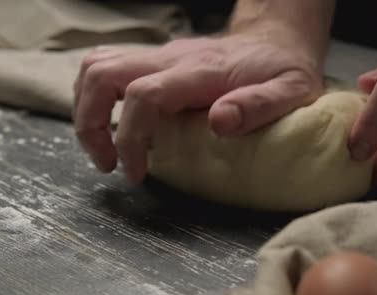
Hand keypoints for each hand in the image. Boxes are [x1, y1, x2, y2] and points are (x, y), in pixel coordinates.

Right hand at [73, 33, 322, 182]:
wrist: (275, 40)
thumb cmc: (283, 70)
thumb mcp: (290, 92)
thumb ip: (258, 106)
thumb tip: (219, 123)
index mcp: (200, 71)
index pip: (144, 95)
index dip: (130, 137)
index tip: (136, 172)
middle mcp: (170, 57)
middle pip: (102, 73)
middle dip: (90, 123)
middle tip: (106, 163)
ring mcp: (159, 55)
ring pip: (96, 66)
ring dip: (86, 109)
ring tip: (103, 150)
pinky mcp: (155, 60)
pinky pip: (108, 68)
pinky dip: (96, 98)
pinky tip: (113, 126)